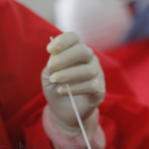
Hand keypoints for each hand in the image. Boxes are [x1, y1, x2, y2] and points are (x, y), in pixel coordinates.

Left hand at [41, 32, 106, 148]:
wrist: (62, 110)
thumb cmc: (56, 87)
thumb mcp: (48, 74)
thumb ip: (52, 65)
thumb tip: (55, 59)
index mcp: (75, 51)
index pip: (73, 38)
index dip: (62, 41)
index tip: (49, 50)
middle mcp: (89, 59)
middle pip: (83, 51)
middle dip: (65, 58)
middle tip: (50, 67)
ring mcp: (97, 74)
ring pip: (88, 70)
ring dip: (68, 74)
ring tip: (54, 80)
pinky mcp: (99, 90)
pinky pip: (91, 85)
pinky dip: (75, 87)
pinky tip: (61, 90)